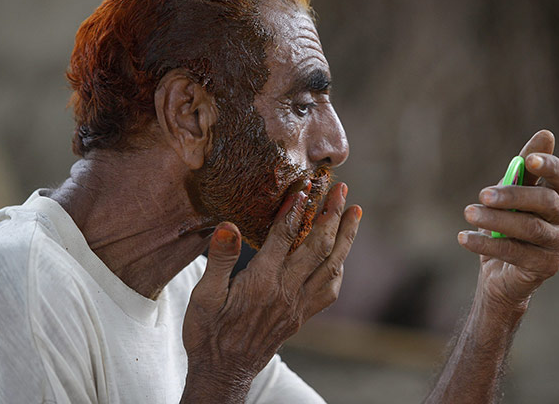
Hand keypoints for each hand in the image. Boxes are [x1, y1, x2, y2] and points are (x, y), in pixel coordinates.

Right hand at [180, 182, 361, 402]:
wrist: (224, 372)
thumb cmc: (208, 332)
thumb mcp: (203, 296)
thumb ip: (220, 259)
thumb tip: (229, 225)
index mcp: (261, 282)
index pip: (285, 236)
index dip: (297, 208)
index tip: (306, 185)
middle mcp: (286, 291)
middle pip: (318, 246)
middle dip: (332, 214)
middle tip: (341, 189)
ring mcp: (298, 305)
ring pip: (331, 266)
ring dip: (345, 237)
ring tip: (355, 213)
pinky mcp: (302, 315)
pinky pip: (330, 289)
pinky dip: (339, 266)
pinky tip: (341, 253)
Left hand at [458, 130, 558, 310]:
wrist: (500, 272)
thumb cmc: (506, 226)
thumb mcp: (510, 194)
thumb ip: (523, 169)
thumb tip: (546, 134)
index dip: (550, 166)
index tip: (530, 160)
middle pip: (545, 201)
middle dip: (512, 195)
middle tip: (482, 194)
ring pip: (529, 227)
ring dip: (495, 219)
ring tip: (468, 213)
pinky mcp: (547, 267)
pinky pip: (514, 252)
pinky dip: (486, 243)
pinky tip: (464, 237)